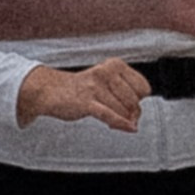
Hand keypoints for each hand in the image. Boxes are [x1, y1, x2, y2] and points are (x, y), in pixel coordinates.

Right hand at [16, 59, 148, 132]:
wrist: (51, 89)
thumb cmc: (81, 88)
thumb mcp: (106, 84)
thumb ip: (124, 97)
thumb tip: (135, 120)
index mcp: (115, 65)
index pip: (143, 87)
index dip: (139, 100)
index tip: (130, 105)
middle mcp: (106, 73)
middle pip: (134, 101)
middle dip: (130, 113)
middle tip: (119, 114)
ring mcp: (96, 87)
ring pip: (123, 111)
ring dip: (120, 120)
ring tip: (109, 117)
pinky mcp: (86, 102)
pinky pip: (110, 115)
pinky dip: (121, 124)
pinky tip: (129, 128)